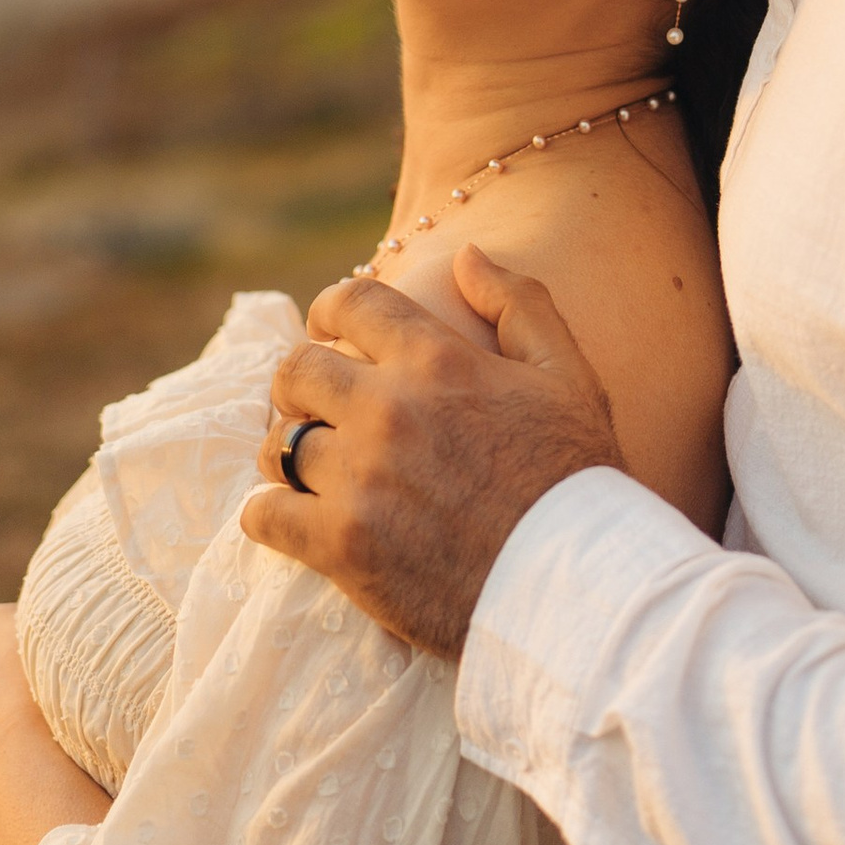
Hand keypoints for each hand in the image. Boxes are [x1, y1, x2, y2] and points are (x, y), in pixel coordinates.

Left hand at [0, 604, 111, 844]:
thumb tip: (71, 640)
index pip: (18, 623)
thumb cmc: (57, 705)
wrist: (22, 765)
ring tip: (14, 740)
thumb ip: (62, 642)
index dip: (37, 646)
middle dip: (3, 678)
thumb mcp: (74, 654)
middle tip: (37, 706)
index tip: (56, 668)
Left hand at [242, 249, 622, 654]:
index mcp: (438, 360)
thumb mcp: (569, 375)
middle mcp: (389, 410)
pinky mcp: (343, 546)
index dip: (329, 309)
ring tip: (306, 467)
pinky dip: (269, 514)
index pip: (350, 304)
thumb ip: (519, 303)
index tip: (327, 329)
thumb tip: (466, 255)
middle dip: (299, 383)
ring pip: (277, 445)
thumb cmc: (579, 480)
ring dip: (286, 452)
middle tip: (313, 405)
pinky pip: (265, 515)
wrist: (580, 588)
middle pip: (296, 371)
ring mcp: (360, 480)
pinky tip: (290, 518)